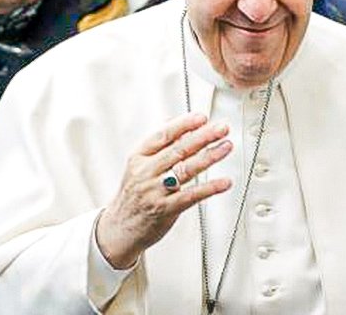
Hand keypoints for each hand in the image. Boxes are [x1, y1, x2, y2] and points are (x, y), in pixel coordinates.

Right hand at [95, 113, 232, 268]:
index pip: (163, 134)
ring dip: (210, 156)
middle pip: (178, 149)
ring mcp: (155, 191)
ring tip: (226, 147)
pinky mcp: (166, 209)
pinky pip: (191, 195)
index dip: (184, 124)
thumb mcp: (140, 165)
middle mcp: (146, 172)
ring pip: (186, 169)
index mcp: (139, 157)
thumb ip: (161, 146)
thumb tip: (181, 125)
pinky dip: (210, 187)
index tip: (202, 117)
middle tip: (222, 128)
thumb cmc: (134, 195)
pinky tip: (224, 181)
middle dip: (203, 136)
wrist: (119, 228)